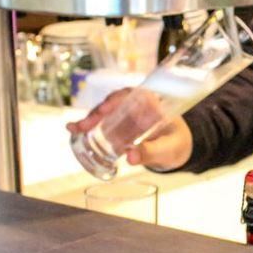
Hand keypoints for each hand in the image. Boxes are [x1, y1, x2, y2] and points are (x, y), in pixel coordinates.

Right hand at [66, 88, 193, 171]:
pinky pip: (102, 124)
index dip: (116, 99)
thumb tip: (130, 158)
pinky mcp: (119, 127)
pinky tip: (73, 130)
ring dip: (89, 120)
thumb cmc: (178, 144)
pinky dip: (88, 127)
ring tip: (74, 129)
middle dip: (97, 113)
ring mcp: (126, 116)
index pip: (132, 95)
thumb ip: (150, 152)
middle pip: (113, 104)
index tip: (104, 108)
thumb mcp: (167, 150)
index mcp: (152, 104)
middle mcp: (136, 106)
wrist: (178, 150)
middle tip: (84, 126)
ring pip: (104, 113)